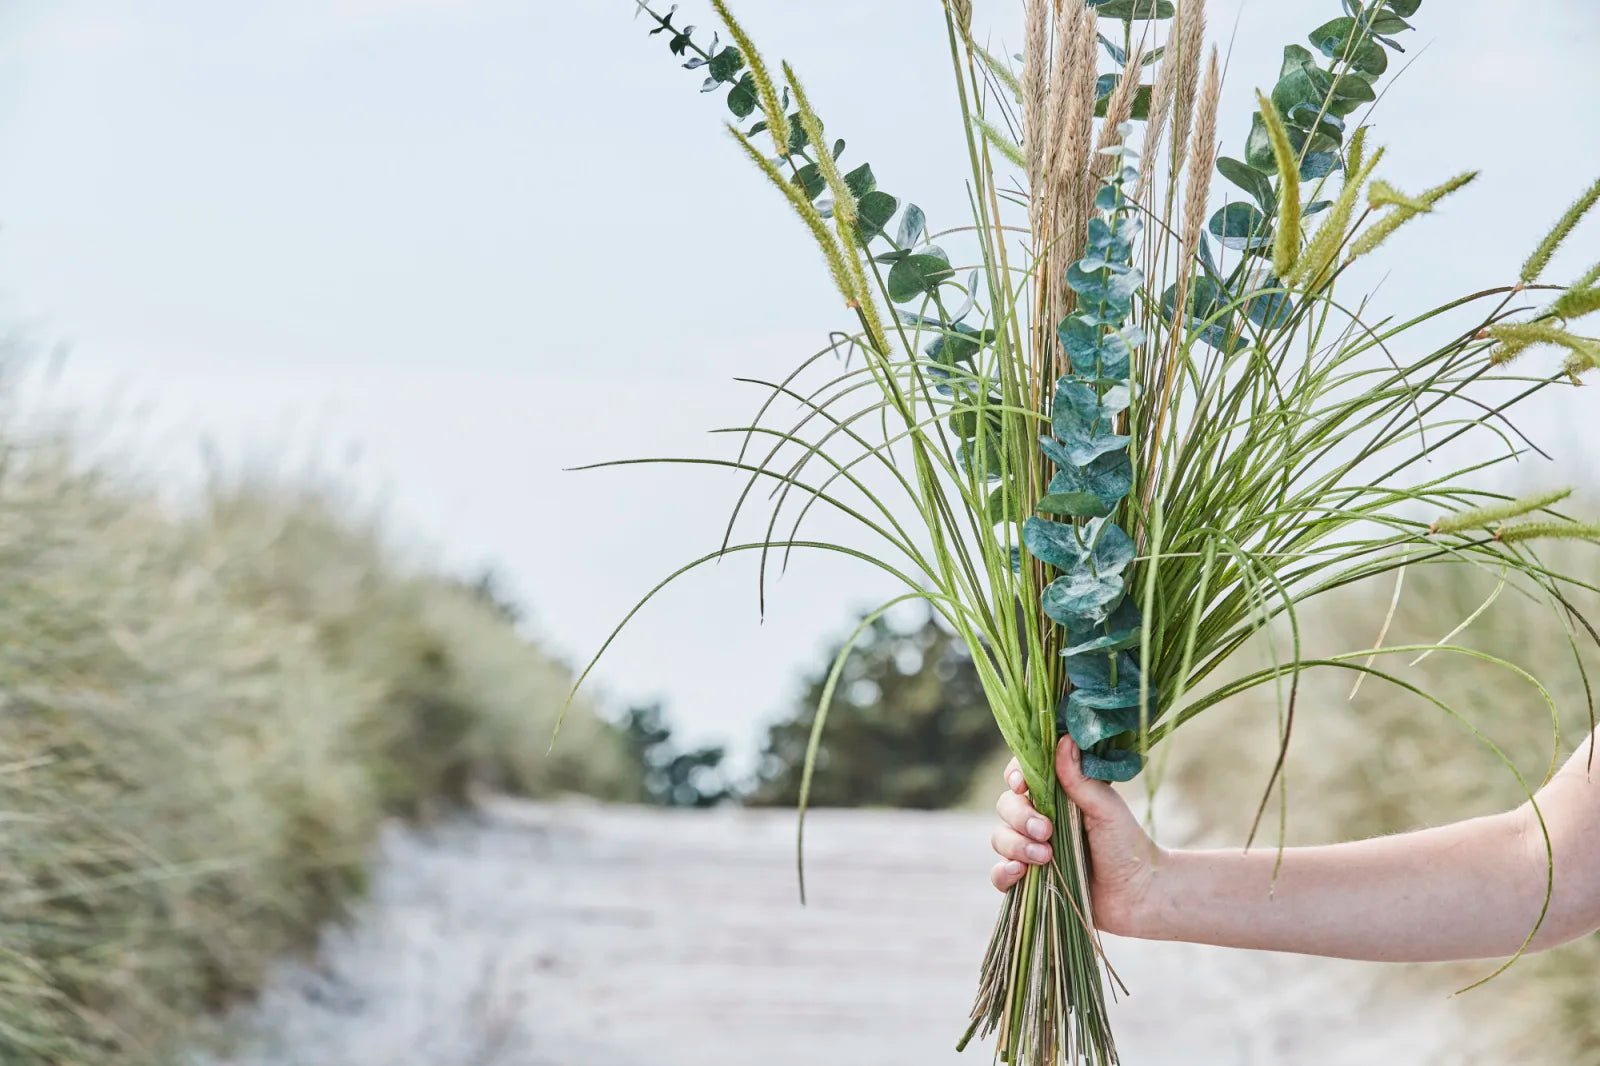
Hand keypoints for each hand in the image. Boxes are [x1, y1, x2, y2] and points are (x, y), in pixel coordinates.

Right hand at [989, 735, 1162, 935]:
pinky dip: (1003, 872)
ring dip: (1016, 845)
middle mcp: (1039, 819)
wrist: (1138, 895)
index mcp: (1056, 796)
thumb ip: (1080, 777)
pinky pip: (999, 875)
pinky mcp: (1029, 882)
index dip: (1015, 776)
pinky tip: (1019, 872)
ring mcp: (1031, 850)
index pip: (1021, 775)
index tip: (1022, 784)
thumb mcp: (1105, 808)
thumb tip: (1064, 738)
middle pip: (1006, 806)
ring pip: (1000, 837)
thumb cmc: (1126, 845)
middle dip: (1021, 817)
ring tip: (1045, 856)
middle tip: (1046, 830)